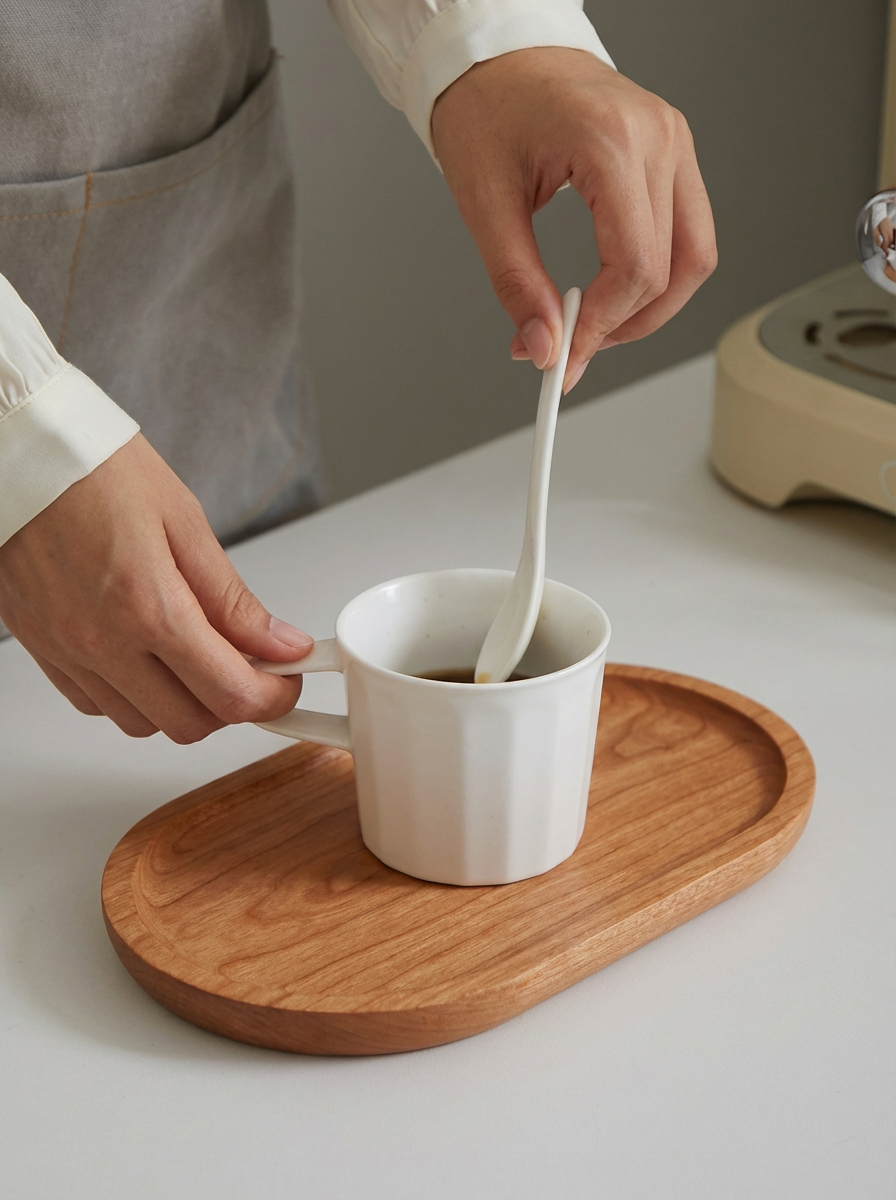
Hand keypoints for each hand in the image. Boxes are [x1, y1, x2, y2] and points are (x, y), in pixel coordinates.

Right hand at [0, 434, 310, 741]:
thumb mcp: (185, 522)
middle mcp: (102, 642)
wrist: (22, 455)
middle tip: (251, 666)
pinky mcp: (42, 650)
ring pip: (141, 723)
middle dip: (232, 705)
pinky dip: (133, 696)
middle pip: (189, 724)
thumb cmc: (95, 470)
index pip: (229, 693)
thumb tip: (278, 643)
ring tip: (199, 655)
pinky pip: (97, 704)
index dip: (273, 697)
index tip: (287, 680)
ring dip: (182, 704)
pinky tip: (149, 655)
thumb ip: (233, 599)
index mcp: (147, 607)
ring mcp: (66, 651)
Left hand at [431, 47, 716, 391]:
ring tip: (596, 324)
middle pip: (673, 268)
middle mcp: (657, 137)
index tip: (566, 356)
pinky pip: (688, 232)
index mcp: (610, 141)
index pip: (635, 263)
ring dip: (652, 307)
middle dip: (624, 325)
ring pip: (694, 256)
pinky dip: (657, 273)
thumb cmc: (488, 106)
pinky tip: (614, 289)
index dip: (603, 326)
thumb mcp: (484, 204)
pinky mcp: (673, 152)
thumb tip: (545, 345)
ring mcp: (673, 141)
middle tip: (573, 348)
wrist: (500, 53)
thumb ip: (516, 283)